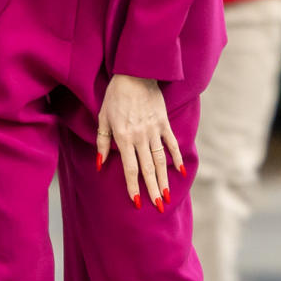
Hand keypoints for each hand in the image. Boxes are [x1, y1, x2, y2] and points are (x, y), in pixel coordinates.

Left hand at [97, 75, 182, 209]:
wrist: (135, 74)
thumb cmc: (115, 96)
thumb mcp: (103, 118)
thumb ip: (102, 142)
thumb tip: (100, 164)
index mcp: (123, 137)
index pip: (130, 169)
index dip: (133, 187)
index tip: (137, 202)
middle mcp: (140, 137)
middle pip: (147, 169)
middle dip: (152, 189)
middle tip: (158, 206)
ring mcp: (154, 130)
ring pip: (160, 160)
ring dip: (164, 179)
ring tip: (167, 195)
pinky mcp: (164, 122)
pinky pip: (171, 143)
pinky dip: (176, 157)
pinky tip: (180, 171)